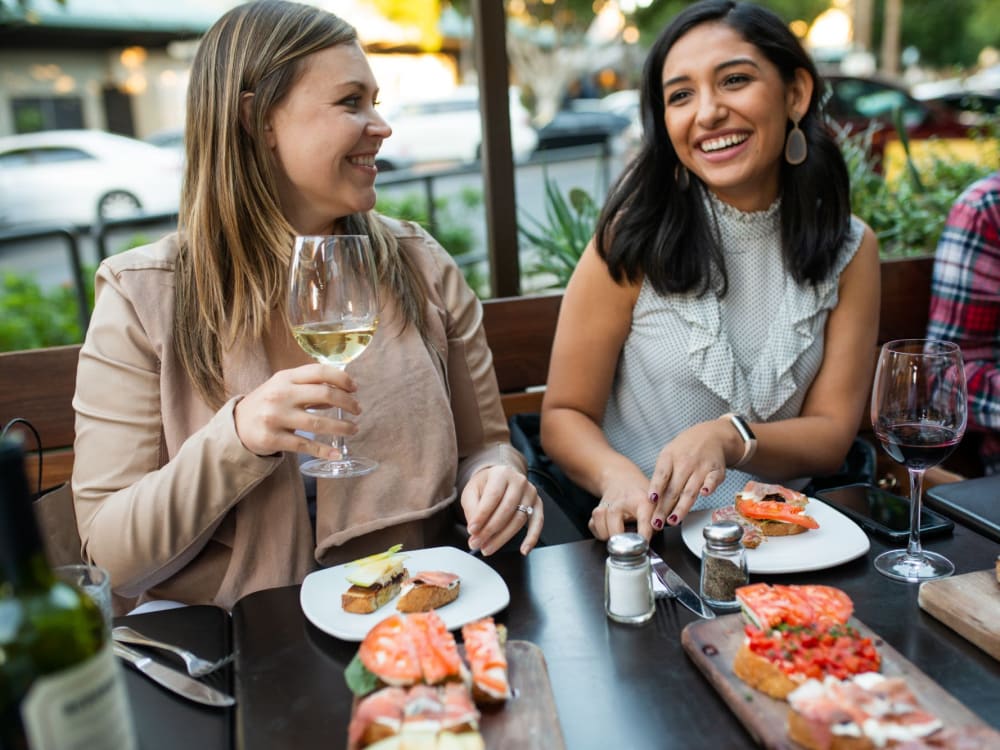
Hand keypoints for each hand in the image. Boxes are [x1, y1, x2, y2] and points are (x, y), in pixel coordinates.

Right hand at [233, 363, 359, 457]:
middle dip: (347, 403)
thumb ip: (309, 388)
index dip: (342, 378)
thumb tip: (342, 393)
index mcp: (285, 378)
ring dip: (342, 427)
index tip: (355, 388)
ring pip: (318, 423)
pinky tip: (336, 454)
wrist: (236, 426)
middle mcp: (280, 395)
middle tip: (358, 410)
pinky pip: (304, 446)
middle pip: (324, 395)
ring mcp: (275, 417)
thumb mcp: (284, 388)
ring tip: (353, 430)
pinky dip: (324, 451)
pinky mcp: (272, 439)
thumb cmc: (267, 404)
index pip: (320, 371)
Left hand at [461, 466, 542, 555]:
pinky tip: (524, 549)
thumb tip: (475, 529)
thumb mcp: (471, 492)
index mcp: (501, 473)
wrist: (500, 479)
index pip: (493, 496)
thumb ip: (472, 508)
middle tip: (477, 543)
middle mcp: (519, 481)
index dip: (482, 515)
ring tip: (488, 548)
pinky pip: (538, 523)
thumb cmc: (485, 486)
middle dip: (490, 530)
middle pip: (507, 510)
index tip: (472, 530)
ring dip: (503, 537)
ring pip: (519, 519)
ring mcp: (530, 493)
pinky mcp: (538, 504)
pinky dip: (532, 538)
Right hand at [589, 469, 649, 540]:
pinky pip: (593, 525)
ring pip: (601, 524)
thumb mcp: (656, 505)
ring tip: (618, 538)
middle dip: (621, 540)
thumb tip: (651, 543)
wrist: (621, 479)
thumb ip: (657, 522)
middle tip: (629, 545)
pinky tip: (608, 531)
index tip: (643, 545)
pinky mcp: (596, 509)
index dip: (643, 535)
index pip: (644, 519)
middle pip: (615, 524)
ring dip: (608, 536)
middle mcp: (622, 502)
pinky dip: (599, 533)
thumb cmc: (641, 496)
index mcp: (642, 501)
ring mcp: (607, 505)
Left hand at [646, 420, 729, 530]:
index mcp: (669, 457)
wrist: (710, 435)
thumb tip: (652, 501)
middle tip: (657, 523)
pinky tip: (705, 494)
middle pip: (673, 488)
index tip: (651, 500)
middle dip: (664, 508)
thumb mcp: (668, 456)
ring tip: (673, 520)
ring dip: (682, 507)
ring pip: (690, 490)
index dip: (656, 487)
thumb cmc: (684, 450)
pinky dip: (709, 486)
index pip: (661, 475)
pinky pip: (713, 480)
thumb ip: (661, 477)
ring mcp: (701, 466)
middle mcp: (685, 462)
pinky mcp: (716, 471)